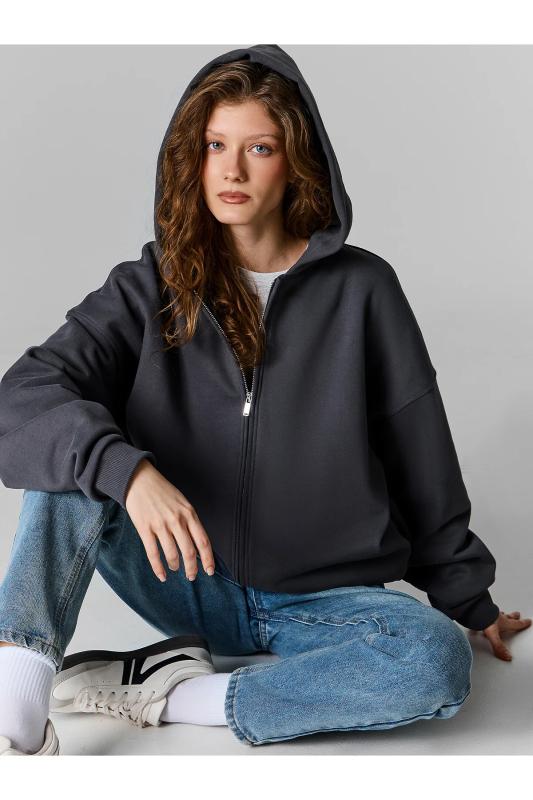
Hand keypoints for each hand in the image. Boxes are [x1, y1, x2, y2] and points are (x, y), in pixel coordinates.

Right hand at [124, 458, 215, 582]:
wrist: (140, 480)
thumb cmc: (162, 491)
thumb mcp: (183, 503)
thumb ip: (190, 521)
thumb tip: (197, 543)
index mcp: (189, 514)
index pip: (203, 541)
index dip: (208, 559)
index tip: (210, 571)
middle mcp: (177, 520)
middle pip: (189, 551)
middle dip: (192, 568)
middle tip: (192, 576)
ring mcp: (160, 525)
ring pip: (172, 554)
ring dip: (175, 566)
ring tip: (175, 569)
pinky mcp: (145, 528)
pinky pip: (153, 553)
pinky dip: (158, 567)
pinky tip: (162, 575)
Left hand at [470, 610, 531, 660]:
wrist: (472, 608)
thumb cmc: (484, 619)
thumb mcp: (493, 636)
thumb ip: (499, 647)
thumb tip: (506, 657)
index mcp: (503, 622)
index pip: (515, 624)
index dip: (522, 623)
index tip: (528, 621)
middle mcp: (497, 617)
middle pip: (508, 616)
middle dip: (513, 616)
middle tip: (517, 614)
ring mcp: (488, 613)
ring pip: (496, 614)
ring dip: (499, 614)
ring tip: (501, 614)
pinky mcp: (479, 611)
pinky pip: (483, 614)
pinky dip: (483, 616)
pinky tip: (479, 619)